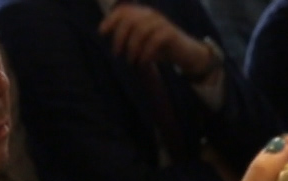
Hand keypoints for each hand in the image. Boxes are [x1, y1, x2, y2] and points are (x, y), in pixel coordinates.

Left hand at [99, 3, 213, 75]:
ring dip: (132, 49)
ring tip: (131, 61)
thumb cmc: (160, 48)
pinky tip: (143, 62)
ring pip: (141, 31)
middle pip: (129, 21)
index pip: (124, 10)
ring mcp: (162, 23)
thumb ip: (126, 37)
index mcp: (143, 14)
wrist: (185, 54)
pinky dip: (145, 54)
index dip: (111, 20)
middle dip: (119, 38)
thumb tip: (107, 37)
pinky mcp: (170, 33)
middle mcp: (151, 15)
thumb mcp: (141, 42)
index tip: (102, 33)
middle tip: (117, 54)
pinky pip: (154, 41)